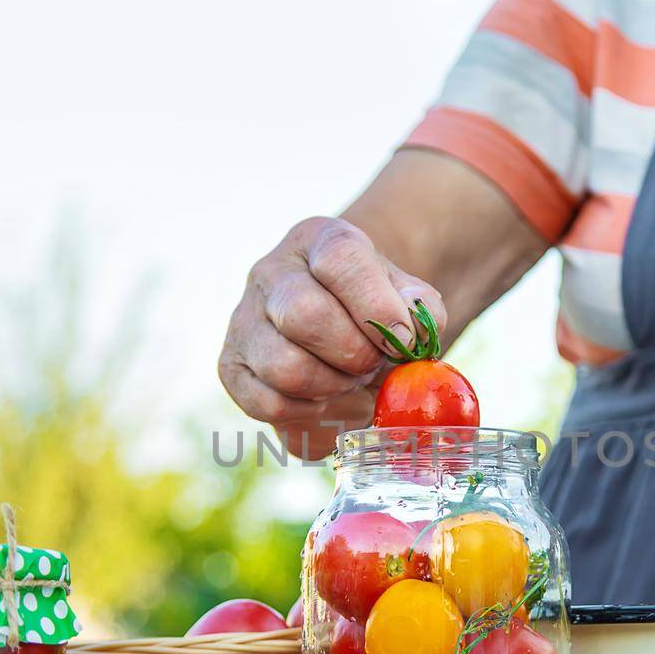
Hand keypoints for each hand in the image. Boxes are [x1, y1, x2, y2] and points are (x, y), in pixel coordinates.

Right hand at [219, 217, 446, 458]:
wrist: (344, 335)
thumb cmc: (377, 313)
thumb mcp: (407, 299)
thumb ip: (422, 309)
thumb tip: (410, 329)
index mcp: (317, 241)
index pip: (339, 258)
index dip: (376, 304)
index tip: (402, 338)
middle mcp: (271, 273)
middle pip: (303, 314)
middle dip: (353, 353)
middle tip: (373, 364)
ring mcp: (244, 320)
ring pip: (284, 367)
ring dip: (332, 387)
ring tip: (350, 381)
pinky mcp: (232, 368)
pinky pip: (267, 403)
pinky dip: (308, 412)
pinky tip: (326, 399)